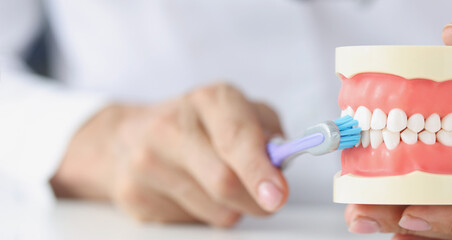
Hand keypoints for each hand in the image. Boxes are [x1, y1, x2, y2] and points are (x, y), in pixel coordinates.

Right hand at [51, 82, 287, 226]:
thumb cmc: (201, 125)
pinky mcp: (133, 195)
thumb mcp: (242, 113)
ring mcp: (146, 162)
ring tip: (218, 186)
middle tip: (268, 200)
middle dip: (254, 199)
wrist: (127, 136)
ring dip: (231, 208)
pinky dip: (203, 215)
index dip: (259, 170)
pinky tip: (190, 192)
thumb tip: (280, 165)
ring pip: (213, 210)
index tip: (277, 195)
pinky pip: (189, 223)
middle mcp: (171, 126)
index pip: (236, 137)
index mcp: (208, 100)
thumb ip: (270, 134)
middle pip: (224, 182)